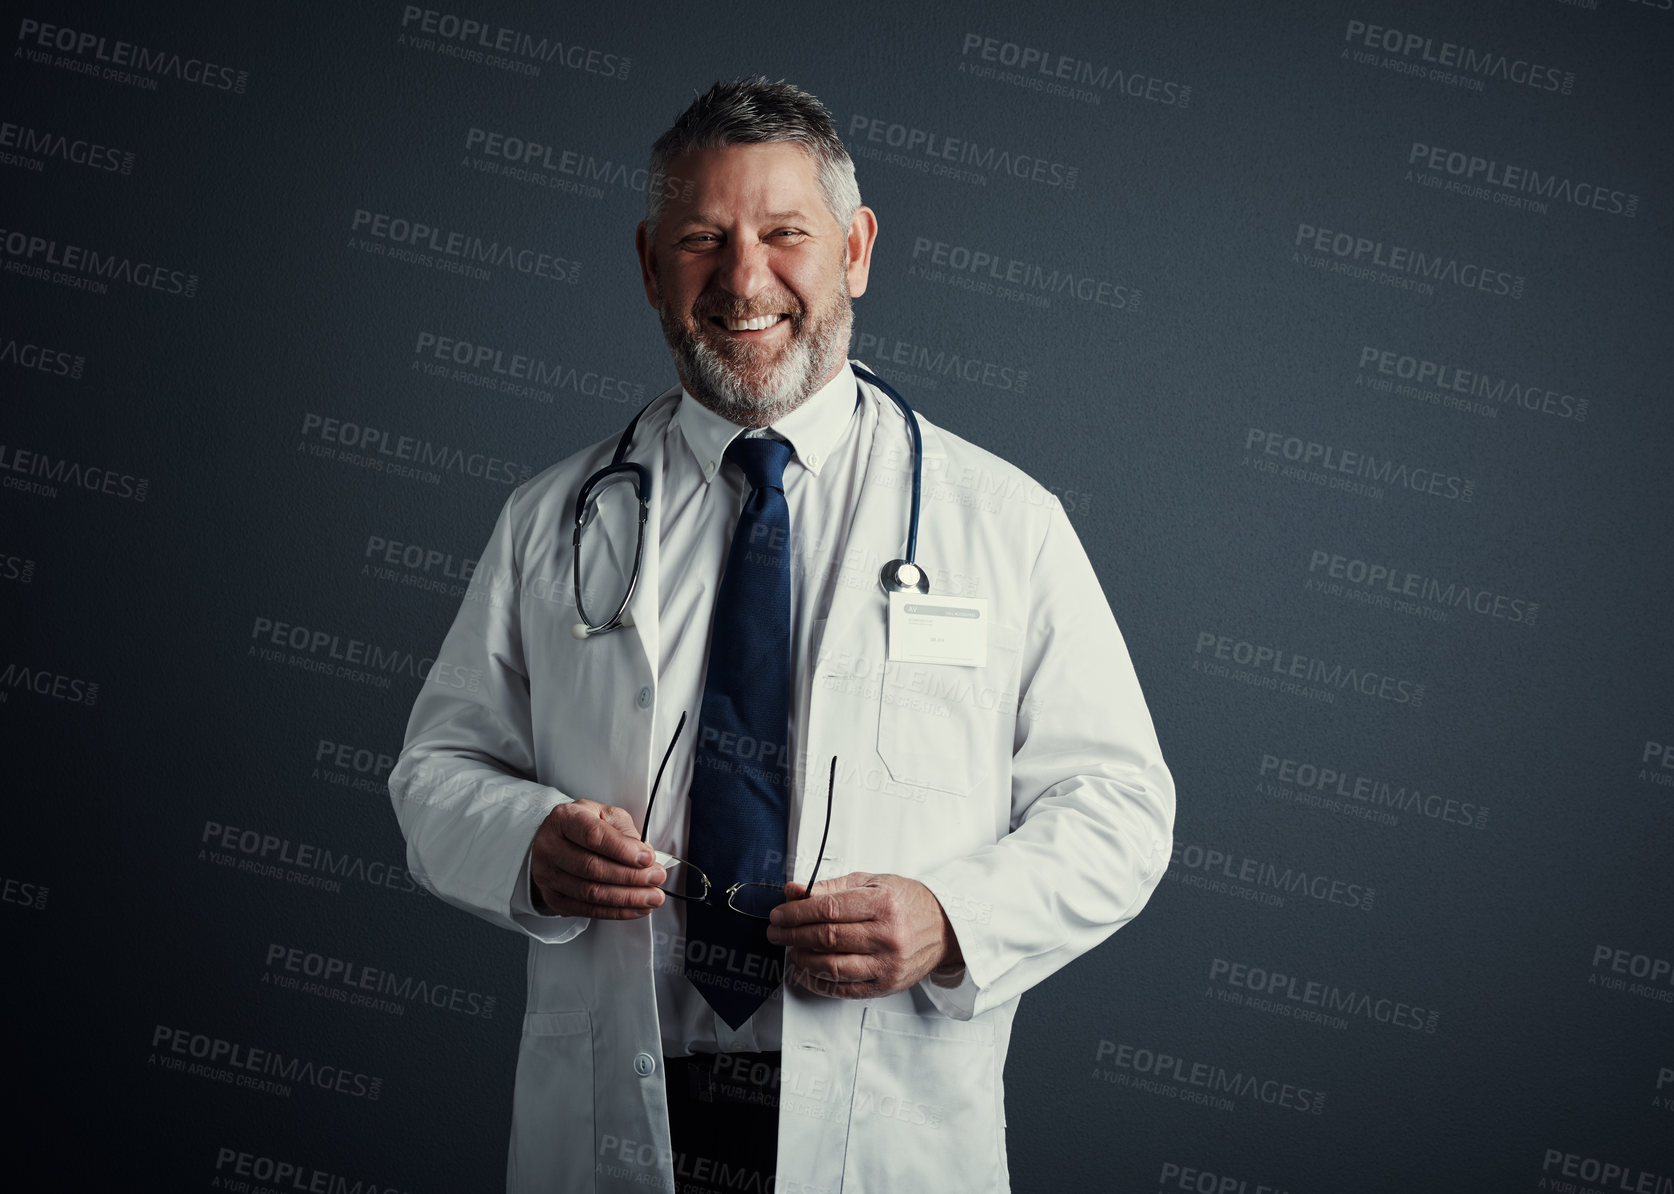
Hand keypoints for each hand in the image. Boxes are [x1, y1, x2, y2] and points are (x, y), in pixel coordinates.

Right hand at [529, 800, 665, 919]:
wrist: (556, 840)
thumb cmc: (583, 826)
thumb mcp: (605, 815)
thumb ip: (625, 832)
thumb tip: (645, 855)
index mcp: (564, 819)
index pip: (593, 836)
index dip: (623, 850)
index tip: (648, 858)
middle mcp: (550, 846)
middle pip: (592, 868)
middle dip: (630, 876)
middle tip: (656, 878)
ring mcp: (547, 874)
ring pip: (590, 893)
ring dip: (627, 898)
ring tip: (651, 897)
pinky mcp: (553, 898)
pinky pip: (586, 910)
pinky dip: (616, 912)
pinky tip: (635, 908)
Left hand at [766, 872, 962, 998]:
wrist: (946, 928)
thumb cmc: (907, 902)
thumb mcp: (873, 883)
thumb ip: (832, 887)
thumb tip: (793, 891)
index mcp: (883, 904)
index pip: (828, 909)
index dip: (797, 912)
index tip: (779, 913)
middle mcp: (887, 935)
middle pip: (827, 937)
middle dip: (793, 934)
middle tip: (775, 932)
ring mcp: (888, 963)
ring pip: (833, 966)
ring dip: (804, 960)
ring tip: (791, 951)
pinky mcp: (887, 985)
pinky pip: (845, 989)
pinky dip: (820, 982)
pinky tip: (807, 972)